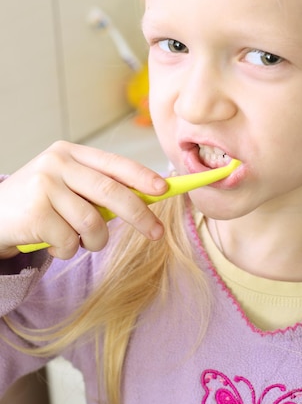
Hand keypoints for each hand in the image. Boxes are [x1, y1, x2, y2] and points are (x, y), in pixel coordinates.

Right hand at [0, 141, 167, 259]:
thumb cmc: (39, 203)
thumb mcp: (67, 185)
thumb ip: (99, 188)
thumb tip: (147, 198)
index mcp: (71, 153)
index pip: (115, 163)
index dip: (142, 177)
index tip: (164, 189)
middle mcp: (58, 164)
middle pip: (111, 192)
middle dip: (139, 215)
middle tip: (156, 233)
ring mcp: (44, 186)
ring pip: (92, 223)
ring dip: (94, 242)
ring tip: (81, 242)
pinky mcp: (35, 212)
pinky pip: (70, 241)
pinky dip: (67, 250)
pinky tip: (53, 243)